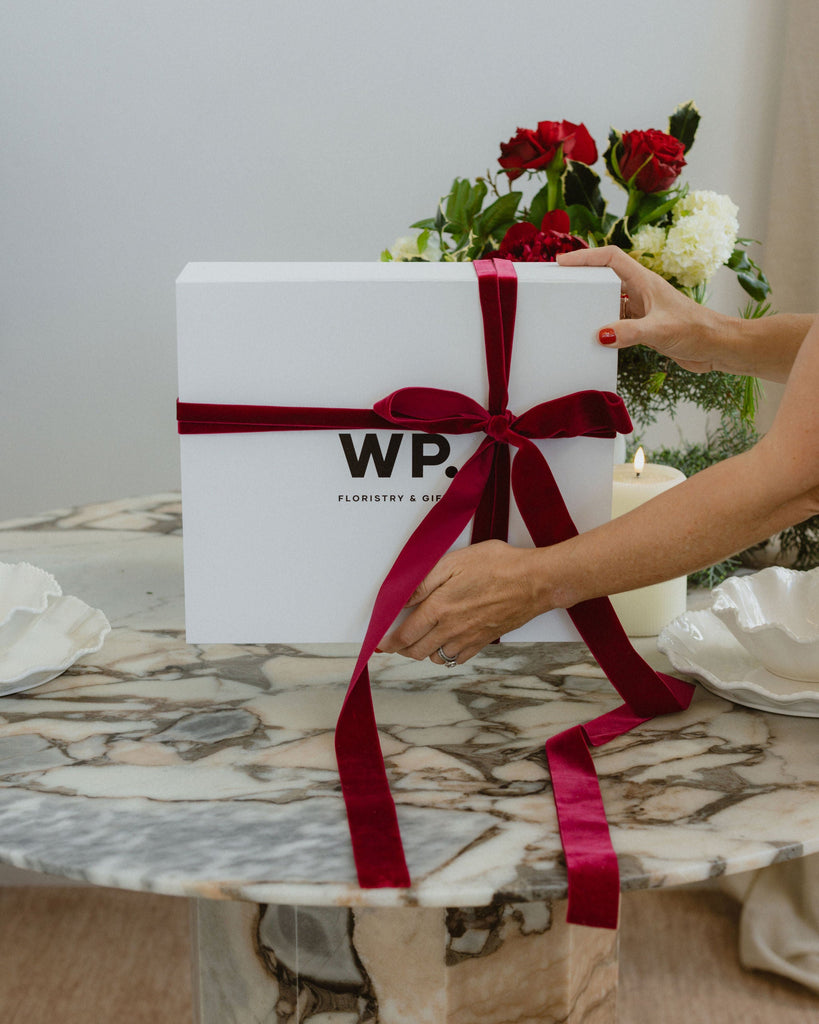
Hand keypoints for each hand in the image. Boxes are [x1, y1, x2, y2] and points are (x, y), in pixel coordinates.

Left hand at [378, 540, 545, 664]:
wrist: (535, 581)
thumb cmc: (497, 565)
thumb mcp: (453, 562)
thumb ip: (423, 583)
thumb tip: (400, 599)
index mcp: (440, 607)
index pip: (406, 634)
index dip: (389, 642)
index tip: (380, 643)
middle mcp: (452, 628)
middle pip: (417, 651)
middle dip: (403, 648)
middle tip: (397, 641)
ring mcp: (469, 637)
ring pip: (437, 657)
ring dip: (425, 651)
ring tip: (422, 638)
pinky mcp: (484, 640)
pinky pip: (459, 658)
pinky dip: (448, 654)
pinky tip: (447, 642)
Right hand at [557, 246, 727, 373]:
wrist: (717, 347)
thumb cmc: (697, 330)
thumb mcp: (660, 330)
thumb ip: (630, 332)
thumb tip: (601, 335)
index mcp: (645, 281)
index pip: (611, 259)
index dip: (586, 257)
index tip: (563, 262)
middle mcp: (642, 291)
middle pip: (605, 276)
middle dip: (583, 278)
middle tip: (560, 285)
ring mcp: (642, 309)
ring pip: (609, 300)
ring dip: (592, 305)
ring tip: (570, 312)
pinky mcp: (644, 327)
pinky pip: (616, 322)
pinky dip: (604, 327)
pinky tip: (595, 338)